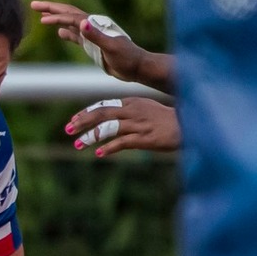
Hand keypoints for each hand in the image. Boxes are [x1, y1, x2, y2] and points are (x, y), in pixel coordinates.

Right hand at [31, 0, 158, 87]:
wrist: (137, 67)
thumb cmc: (127, 58)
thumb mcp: (111, 48)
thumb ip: (96, 36)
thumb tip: (81, 23)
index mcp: (95, 25)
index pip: (72, 17)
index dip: (56, 16)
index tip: (41, 19)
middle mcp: (92, 27)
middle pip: (68, 13)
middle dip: (51, 8)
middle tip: (33, 4)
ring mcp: (92, 35)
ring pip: (70, 23)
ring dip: (56, 18)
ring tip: (42, 16)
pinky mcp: (93, 45)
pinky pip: (76, 36)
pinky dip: (67, 32)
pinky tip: (59, 33)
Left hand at [65, 96, 180, 157]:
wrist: (188, 125)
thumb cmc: (166, 119)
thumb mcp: (145, 109)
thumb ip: (128, 112)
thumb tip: (109, 118)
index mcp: (132, 102)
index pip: (103, 105)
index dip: (86, 113)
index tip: (73, 119)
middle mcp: (132, 111)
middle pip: (101, 114)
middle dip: (82, 122)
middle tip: (68, 129)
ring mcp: (138, 124)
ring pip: (108, 128)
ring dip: (91, 137)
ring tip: (78, 144)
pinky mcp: (144, 138)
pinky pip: (122, 142)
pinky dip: (108, 148)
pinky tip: (99, 153)